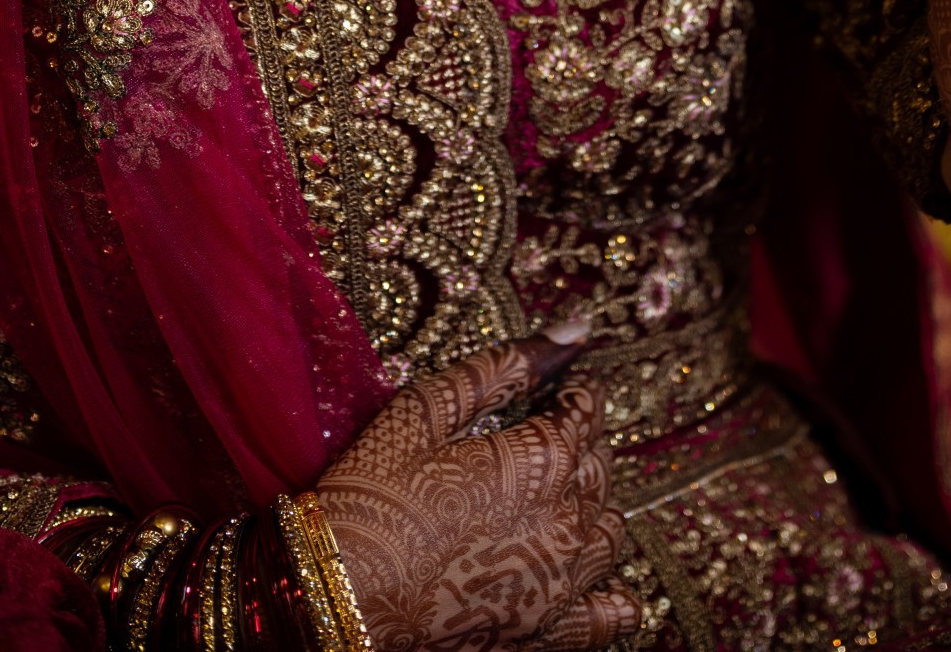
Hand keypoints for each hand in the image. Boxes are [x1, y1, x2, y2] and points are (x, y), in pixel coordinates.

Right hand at [317, 335, 637, 651]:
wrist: (337, 599)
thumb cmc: (373, 496)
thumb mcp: (426, 411)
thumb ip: (505, 367)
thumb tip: (575, 329)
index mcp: (542, 462)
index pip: (587, 412)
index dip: (576, 394)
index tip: (561, 390)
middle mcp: (566, 523)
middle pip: (601, 469)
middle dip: (580, 445)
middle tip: (546, 438)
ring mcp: (562, 588)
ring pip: (610, 533)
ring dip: (593, 507)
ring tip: (556, 495)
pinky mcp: (547, 635)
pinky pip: (613, 615)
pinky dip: (612, 591)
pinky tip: (588, 574)